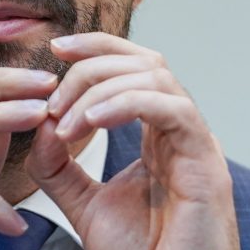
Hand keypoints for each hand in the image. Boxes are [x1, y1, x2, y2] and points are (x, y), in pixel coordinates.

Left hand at [27, 33, 238, 249]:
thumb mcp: (82, 203)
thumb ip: (56, 164)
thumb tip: (41, 122)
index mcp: (160, 135)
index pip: (135, 66)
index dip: (98, 47)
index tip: (56, 48)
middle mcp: (182, 132)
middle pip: (144, 61)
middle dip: (91, 67)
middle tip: (54, 100)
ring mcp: (198, 144)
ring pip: (156, 76)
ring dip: (100, 88)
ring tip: (67, 122)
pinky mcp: (207, 163)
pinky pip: (171, 108)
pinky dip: (126, 103)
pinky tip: (92, 120)